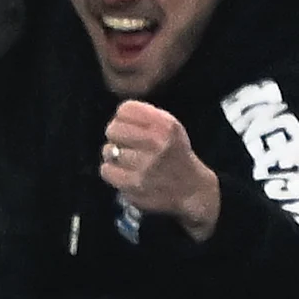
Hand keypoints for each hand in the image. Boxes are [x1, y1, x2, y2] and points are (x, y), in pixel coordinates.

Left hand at [100, 101, 222, 236]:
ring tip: (127, 159)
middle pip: (113, 129)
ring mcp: (146, 165)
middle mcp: (158, 143)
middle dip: (115, 135)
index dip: (121, 117)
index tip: (126, 125)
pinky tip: (123, 172)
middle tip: (123, 143)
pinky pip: (107, 170)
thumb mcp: (171, 129)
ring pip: (108, 150)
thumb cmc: (176, 155)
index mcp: (167, 125)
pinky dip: (111, 171)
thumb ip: (147, 118)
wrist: (192, 189)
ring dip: (113, 155)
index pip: (126, 109)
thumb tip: (118, 115)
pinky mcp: (135, 184)